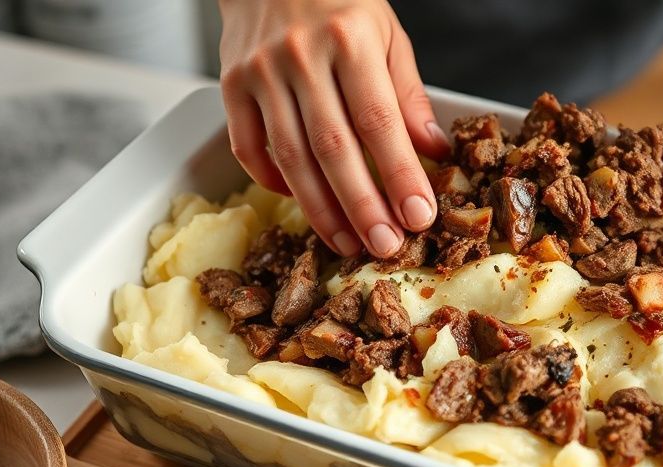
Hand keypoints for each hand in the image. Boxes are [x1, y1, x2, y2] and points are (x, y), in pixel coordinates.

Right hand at [218, 0, 449, 257]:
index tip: (419, 215)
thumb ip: (408, 95)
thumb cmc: (338, 3)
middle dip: (363, 206)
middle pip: (333, 148)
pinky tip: (305, 203)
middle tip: (386, 246)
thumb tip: (433, 151)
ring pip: (291, 157)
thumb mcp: (388, 35)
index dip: (399, 174)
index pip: (378, 121)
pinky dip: (276, 183)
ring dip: (322, 210)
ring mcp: (259, 73)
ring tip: (349, 243)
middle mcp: (300, 56)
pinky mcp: (230, 86)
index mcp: (349, 39)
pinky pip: (249, 149)